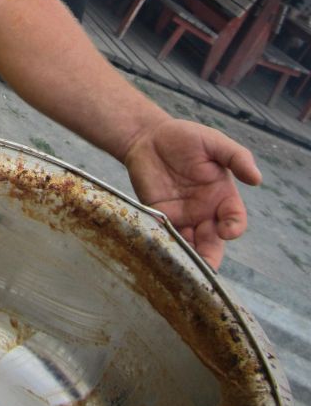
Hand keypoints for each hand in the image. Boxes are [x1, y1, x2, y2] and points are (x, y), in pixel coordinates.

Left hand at [122, 119, 260, 269]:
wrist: (147, 137)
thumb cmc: (184, 137)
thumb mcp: (213, 142)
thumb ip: (236, 157)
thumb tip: (257, 179)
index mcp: (222, 196)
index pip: (234, 219)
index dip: (233, 228)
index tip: (226, 230)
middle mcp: (204, 212)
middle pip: (213, 243)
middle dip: (211, 258)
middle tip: (205, 268)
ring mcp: (181, 217)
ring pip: (190, 247)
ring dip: (188, 259)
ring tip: (183, 268)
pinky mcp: (159, 218)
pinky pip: (165, 238)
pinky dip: (166, 248)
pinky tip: (163, 254)